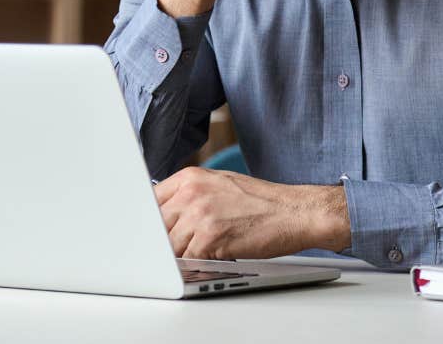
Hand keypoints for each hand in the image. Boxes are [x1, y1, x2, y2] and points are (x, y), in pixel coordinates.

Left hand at [155, 167, 349, 259]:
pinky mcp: (210, 239)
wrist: (294, 212)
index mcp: (189, 177)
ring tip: (202, 252)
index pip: (149, 201)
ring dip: (180, 256)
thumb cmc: (261, 202)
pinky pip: (187, 260)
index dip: (149, 222)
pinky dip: (195, 265)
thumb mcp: (219, 185)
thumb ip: (190, 195)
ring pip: (168, 247)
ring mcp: (199, 215)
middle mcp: (191, 193)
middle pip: (155, 226)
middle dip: (163, 241)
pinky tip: (210, 259)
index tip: (147, 234)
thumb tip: (164, 214)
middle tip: (177, 249)